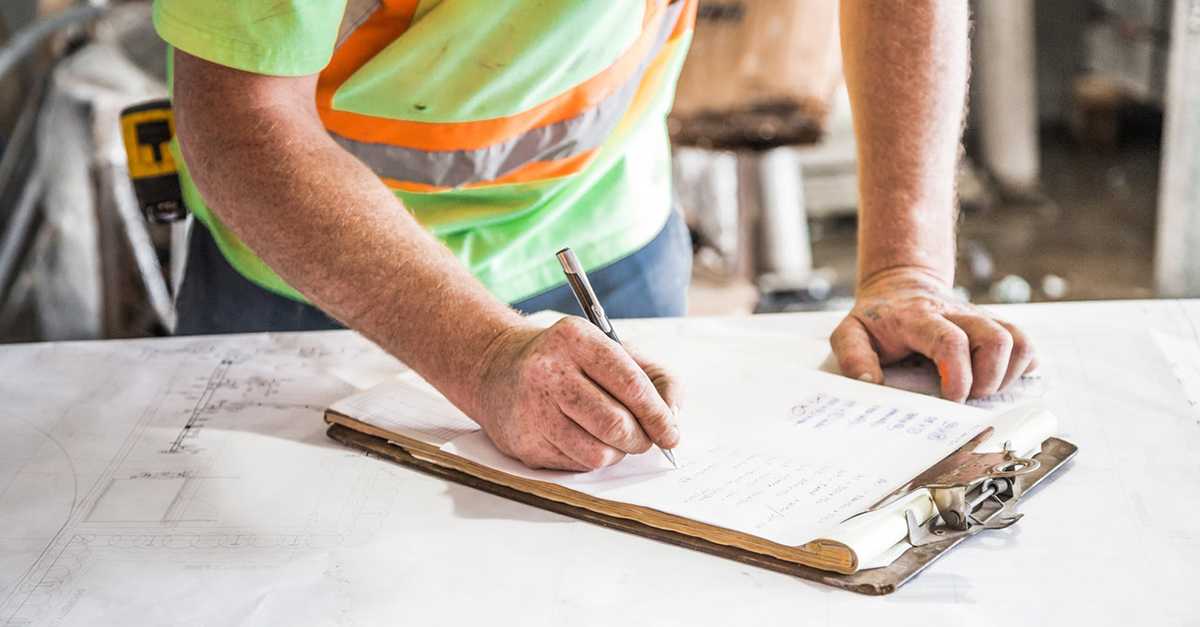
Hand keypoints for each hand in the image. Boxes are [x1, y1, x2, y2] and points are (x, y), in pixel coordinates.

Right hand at [473, 317, 682, 470]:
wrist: (498, 368)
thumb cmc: (569, 361)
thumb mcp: (614, 350)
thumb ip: (657, 377)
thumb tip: (673, 417)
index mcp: (577, 339)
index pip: (631, 385)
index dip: (658, 416)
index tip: (671, 433)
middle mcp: (549, 371)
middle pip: (616, 424)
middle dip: (641, 439)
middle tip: (644, 439)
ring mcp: (532, 408)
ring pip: (597, 453)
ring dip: (617, 453)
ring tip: (612, 437)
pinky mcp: (523, 442)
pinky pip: (575, 465)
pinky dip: (590, 458)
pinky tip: (581, 438)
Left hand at [829, 268, 1036, 401]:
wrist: (900, 286)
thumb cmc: (878, 318)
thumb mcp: (850, 332)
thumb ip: (853, 357)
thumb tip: (869, 384)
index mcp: (919, 317)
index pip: (949, 341)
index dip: (958, 375)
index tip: (951, 399)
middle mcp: (957, 314)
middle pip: (996, 339)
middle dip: (988, 380)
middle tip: (966, 397)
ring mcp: (980, 318)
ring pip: (1019, 341)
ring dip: (1007, 375)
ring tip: (981, 389)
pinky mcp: (995, 326)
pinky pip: (1026, 344)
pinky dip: (1020, 367)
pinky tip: (996, 378)